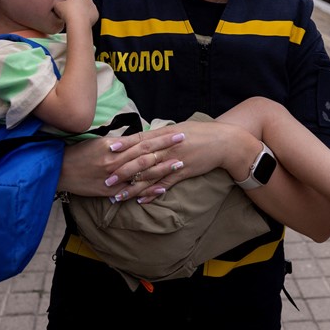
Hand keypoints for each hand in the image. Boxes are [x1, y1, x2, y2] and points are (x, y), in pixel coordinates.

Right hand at [54, 0, 98, 28]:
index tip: (64, 7)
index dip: (67, 1)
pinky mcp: (96, 14)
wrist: (78, 23)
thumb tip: (58, 4)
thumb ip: (58, 2)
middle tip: (69, 13)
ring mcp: (93, 6)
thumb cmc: (68, 13)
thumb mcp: (57, 5)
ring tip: (74, 18)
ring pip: (85, 8)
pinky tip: (80, 21)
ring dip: (81, 12)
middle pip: (79, 1)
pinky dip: (86, 18)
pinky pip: (90, 15)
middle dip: (75, 6)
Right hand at [57, 126, 188, 199]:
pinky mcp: (110, 191)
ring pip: (142, 172)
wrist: (60, 170)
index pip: (142, 140)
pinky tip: (163, 186)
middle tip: (184, 143)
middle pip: (146, 154)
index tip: (176, 133)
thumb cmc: (79, 153)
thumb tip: (137, 139)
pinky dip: (148, 189)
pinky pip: (133, 191)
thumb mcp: (98, 142)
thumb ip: (118, 142)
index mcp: (113, 146)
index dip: (160, 138)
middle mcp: (115, 161)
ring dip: (162, 168)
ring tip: (180, 164)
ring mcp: (113, 177)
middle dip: (166, 149)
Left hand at [105, 120, 251, 203]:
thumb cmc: (200, 132)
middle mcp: (168, 147)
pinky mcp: (184, 172)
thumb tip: (142, 138)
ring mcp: (176, 160)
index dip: (123, 144)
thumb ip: (160, 134)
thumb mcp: (178, 128)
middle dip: (123, 169)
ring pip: (150, 175)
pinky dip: (153, 193)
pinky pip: (165, 184)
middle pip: (141, 159)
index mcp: (165, 134)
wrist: (224, 141)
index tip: (107, 149)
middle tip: (106, 179)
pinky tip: (141, 201)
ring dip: (133, 187)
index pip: (140, 140)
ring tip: (118, 195)